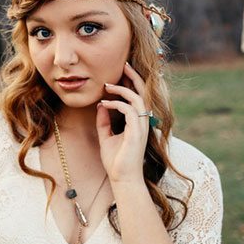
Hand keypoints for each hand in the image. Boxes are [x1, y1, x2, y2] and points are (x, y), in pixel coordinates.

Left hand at [96, 62, 149, 183]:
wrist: (122, 179)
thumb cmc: (116, 161)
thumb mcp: (106, 136)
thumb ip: (104, 121)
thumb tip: (101, 106)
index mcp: (137, 122)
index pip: (137, 97)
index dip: (130, 83)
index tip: (119, 73)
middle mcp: (142, 122)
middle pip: (142, 92)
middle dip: (134, 77)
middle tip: (124, 64)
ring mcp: (142, 126)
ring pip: (137, 98)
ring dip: (122, 89)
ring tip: (107, 86)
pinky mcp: (137, 132)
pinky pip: (129, 110)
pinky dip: (116, 104)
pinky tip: (104, 105)